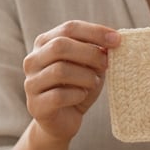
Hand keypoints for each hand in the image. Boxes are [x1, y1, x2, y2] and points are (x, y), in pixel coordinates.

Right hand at [23, 21, 120, 142]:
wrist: (63, 121)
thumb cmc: (78, 88)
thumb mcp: (90, 67)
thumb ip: (97, 52)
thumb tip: (112, 40)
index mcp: (45, 43)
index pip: (69, 28)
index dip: (95, 32)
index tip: (117, 40)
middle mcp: (33, 60)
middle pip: (60, 46)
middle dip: (90, 54)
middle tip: (106, 64)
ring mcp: (31, 83)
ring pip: (60, 71)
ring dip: (85, 77)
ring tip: (93, 83)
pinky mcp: (36, 105)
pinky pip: (59, 96)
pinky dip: (77, 95)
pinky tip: (82, 96)